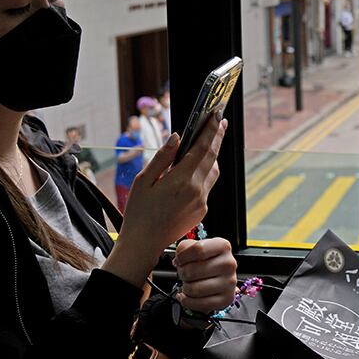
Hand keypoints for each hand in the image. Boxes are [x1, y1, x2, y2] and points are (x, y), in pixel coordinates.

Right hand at [103, 113, 225, 286]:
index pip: (202, 148)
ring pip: (213, 171)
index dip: (210, 129)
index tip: (215, 115)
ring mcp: (201, 201)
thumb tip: (177, 136)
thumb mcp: (143, 180)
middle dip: (217, 136)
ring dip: (213, 154)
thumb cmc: (139, 211)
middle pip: (212, 156)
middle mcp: (196, 189)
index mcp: (180, 179)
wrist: (145, 243)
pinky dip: (205, 171)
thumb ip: (162, 157)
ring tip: (209, 140)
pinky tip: (197, 166)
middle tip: (220, 120)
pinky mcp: (202, 210)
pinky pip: (208, 185)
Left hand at [172, 238, 237, 313]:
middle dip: (182, 273)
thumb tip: (178, 260)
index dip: (182, 256)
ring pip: (194, 289)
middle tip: (184, 273)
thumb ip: (184, 247)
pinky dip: (188, 301)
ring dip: (185, 288)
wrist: (220, 274)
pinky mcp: (226, 299)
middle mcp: (229, 264)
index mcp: (222, 246)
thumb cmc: (206, 260)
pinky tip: (187, 296)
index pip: (198, 250)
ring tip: (188, 283)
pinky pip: (199, 304)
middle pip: (192, 271)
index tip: (179, 260)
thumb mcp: (195, 246)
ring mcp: (229, 283)